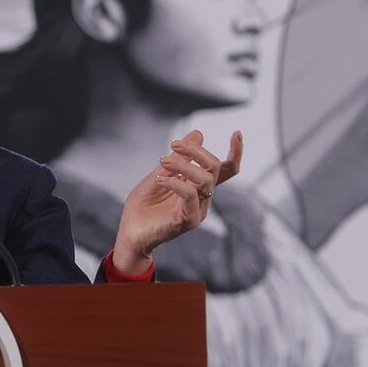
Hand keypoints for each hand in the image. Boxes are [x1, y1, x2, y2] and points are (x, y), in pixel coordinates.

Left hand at [112, 130, 242, 272]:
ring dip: (184, 165)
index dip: (236, 153)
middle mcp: (202, 198)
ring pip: (205, 181)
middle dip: (196, 151)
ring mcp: (197, 210)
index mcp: (198, 186)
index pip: (225, 170)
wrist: (130, 234)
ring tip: (163, 161)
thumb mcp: (159, 174)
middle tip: (173, 144)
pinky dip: (175, 182)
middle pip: (215, 168)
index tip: (237, 133)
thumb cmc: (143, 206)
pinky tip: (159, 179)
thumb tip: (198, 133)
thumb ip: (178, 158)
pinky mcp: (187, 221)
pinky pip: (190, 196)